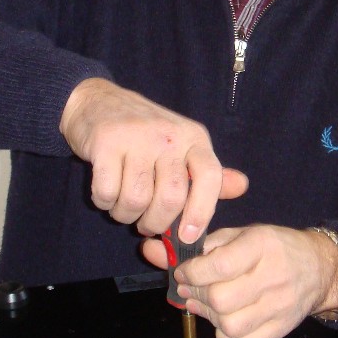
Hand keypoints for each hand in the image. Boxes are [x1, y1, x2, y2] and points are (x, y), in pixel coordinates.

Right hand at [60, 78, 247, 239]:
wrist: (96, 101)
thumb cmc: (143, 133)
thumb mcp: (181, 146)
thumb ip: (207, 172)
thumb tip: (241, 187)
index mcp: (193, 137)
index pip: (210, 176)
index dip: (202, 212)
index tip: (188, 237)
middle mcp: (169, 135)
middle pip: (171, 198)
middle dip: (156, 223)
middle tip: (146, 225)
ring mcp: (136, 137)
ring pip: (137, 199)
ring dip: (126, 215)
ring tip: (123, 209)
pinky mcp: (106, 142)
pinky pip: (107, 192)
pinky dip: (104, 203)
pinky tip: (106, 195)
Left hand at [142, 225, 337, 337]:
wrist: (318, 267)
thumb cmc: (273, 247)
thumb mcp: (240, 234)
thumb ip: (198, 244)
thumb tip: (151, 251)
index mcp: (262, 246)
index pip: (220, 266)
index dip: (192, 272)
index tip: (183, 271)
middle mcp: (273, 277)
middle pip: (221, 299)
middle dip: (196, 293)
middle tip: (192, 286)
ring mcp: (279, 307)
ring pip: (230, 326)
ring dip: (209, 315)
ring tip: (207, 302)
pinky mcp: (281, 330)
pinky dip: (226, 337)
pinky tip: (225, 319)